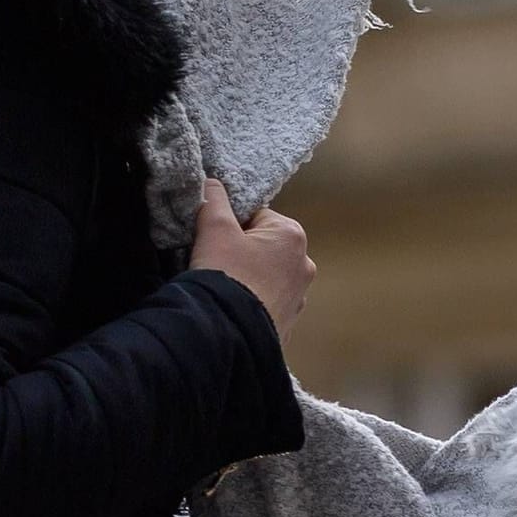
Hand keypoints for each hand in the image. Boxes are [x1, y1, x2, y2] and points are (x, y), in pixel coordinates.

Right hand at [189, 179, 314, 336]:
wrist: (227, 334)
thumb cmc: (224, 275)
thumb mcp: (214, 229)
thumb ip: (214, 199)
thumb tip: (212, 182)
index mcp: (292, 235)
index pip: (256, 217)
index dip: (231, 226)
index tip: (216, 242)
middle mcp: (304, 264)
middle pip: (263, 246)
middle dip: (241, 252)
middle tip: (218, 265)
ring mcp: (299, 296)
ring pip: (266, 276)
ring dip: (247, 278)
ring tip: (225, 288)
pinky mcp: (288, 323)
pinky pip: (267, 303)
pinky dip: (252, 303)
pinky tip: (234, 308)